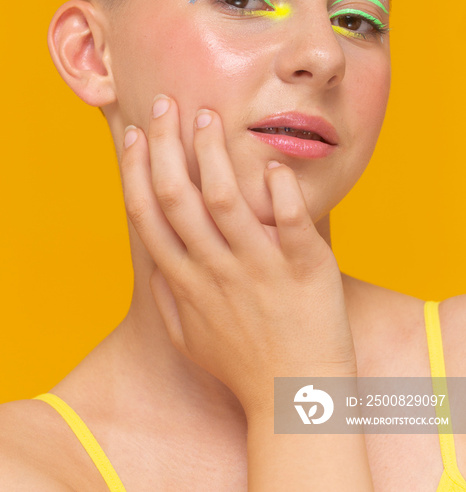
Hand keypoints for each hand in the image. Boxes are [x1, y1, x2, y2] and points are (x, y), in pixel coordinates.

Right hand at [121, 94, 356, 418]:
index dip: (134, 170)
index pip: (147, 214)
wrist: (298, 397)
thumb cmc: (243, 365)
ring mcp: (258, 268)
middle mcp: (215, 269)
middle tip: (164, 104)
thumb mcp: (190, 339)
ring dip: (212, 154)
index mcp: (185, 281)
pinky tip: (272, 163)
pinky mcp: (303, 268)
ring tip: (208, 117)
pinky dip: (280, 192)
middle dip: (164, 145)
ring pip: (225, 200)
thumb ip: (167, 300)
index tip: (132, 134)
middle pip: (177, 196)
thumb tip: (154, 266)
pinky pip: (289, 223)